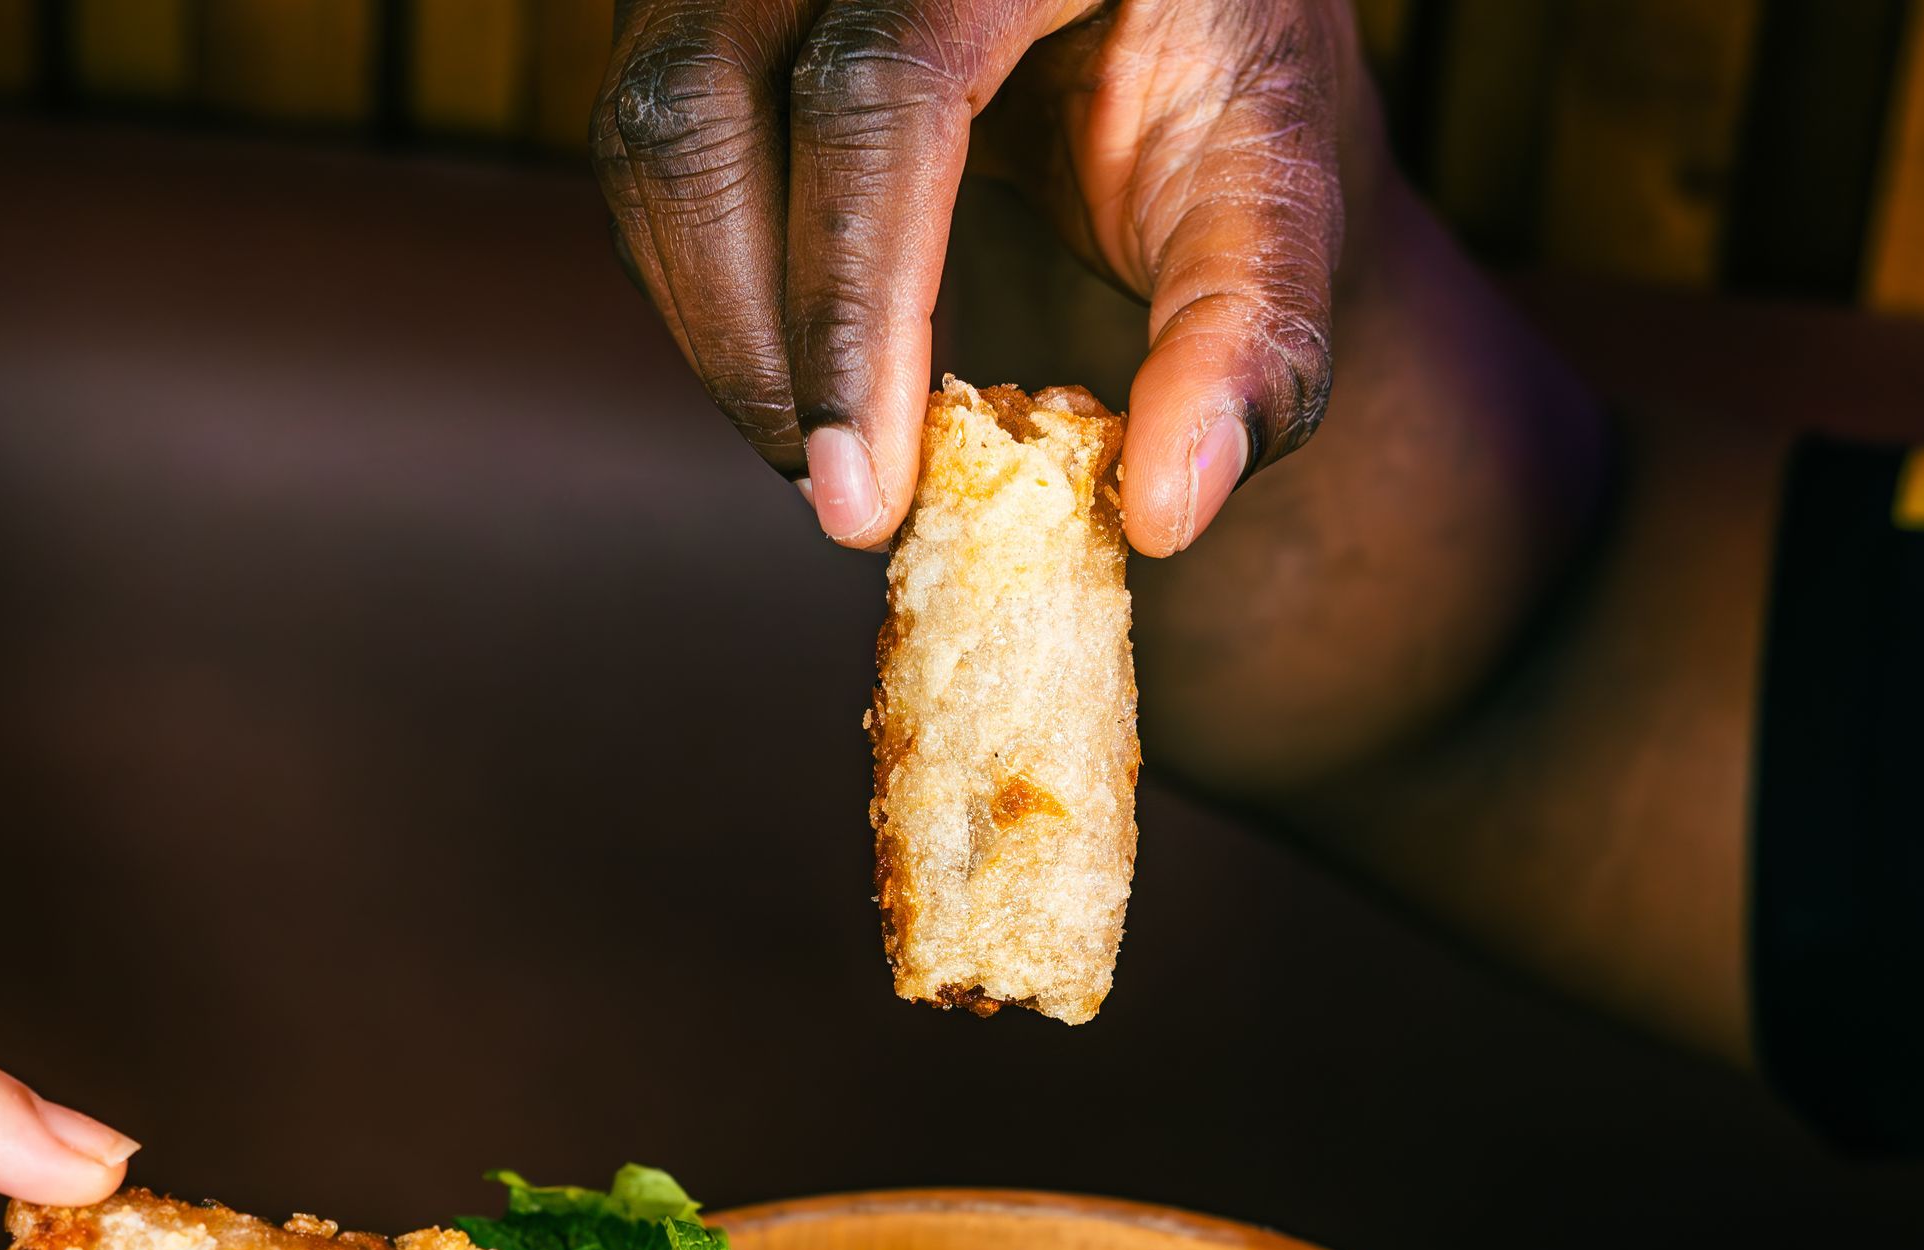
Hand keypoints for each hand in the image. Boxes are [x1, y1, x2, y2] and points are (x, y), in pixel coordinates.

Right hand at [593, 0, 1376, 554]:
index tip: (861, 497)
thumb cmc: (1212, 63)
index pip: (876, 93)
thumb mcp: (1274, 182)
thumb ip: (1248, 336)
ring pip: (649, 131)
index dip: (850, 308)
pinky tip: (802, 362)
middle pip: (704, 107)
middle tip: (843, 497)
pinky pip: (649, 141)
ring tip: (826, 443)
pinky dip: (704, 282)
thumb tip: (1166, 511)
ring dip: (716, 325)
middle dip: (754, 342)